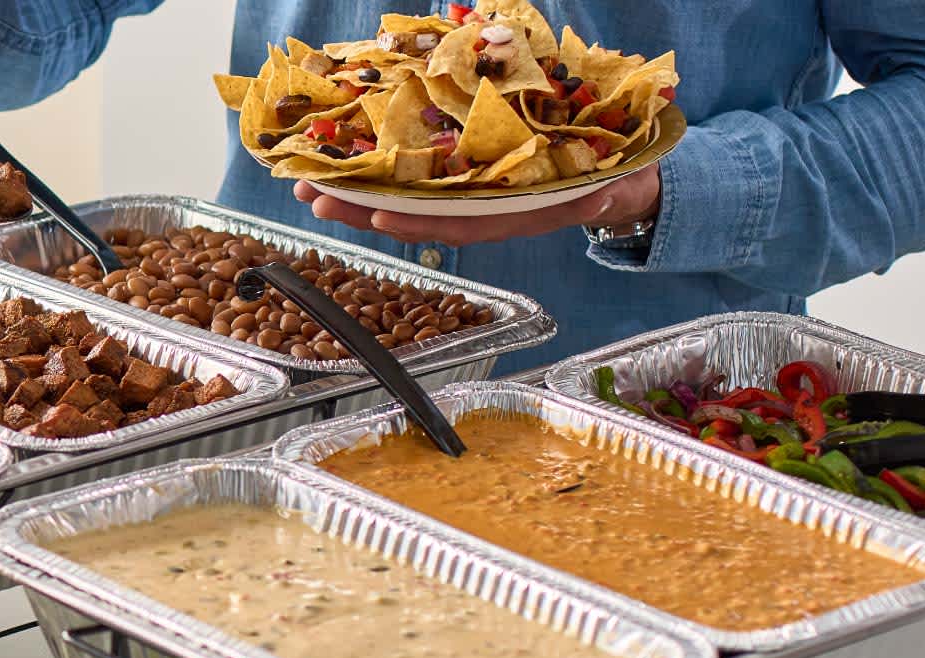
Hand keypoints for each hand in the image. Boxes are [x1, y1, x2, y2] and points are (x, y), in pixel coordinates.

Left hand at [294, 167, 661, 247]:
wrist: (616, 180)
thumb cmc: (609, 179)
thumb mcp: (608, 186)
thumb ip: (600, 193)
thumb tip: (605, 196)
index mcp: (511, 214)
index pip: (458, 221)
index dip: (419, 219)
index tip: (379, 210)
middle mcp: (479, 208)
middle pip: (413, 213)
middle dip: (360, 206)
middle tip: (314, 194)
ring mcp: (467, 195)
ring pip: (402, 200)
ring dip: (354, 193)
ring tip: (308, 184)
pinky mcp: (461, 177)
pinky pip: (412, 182)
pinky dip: (375, 176)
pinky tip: (341, 169)